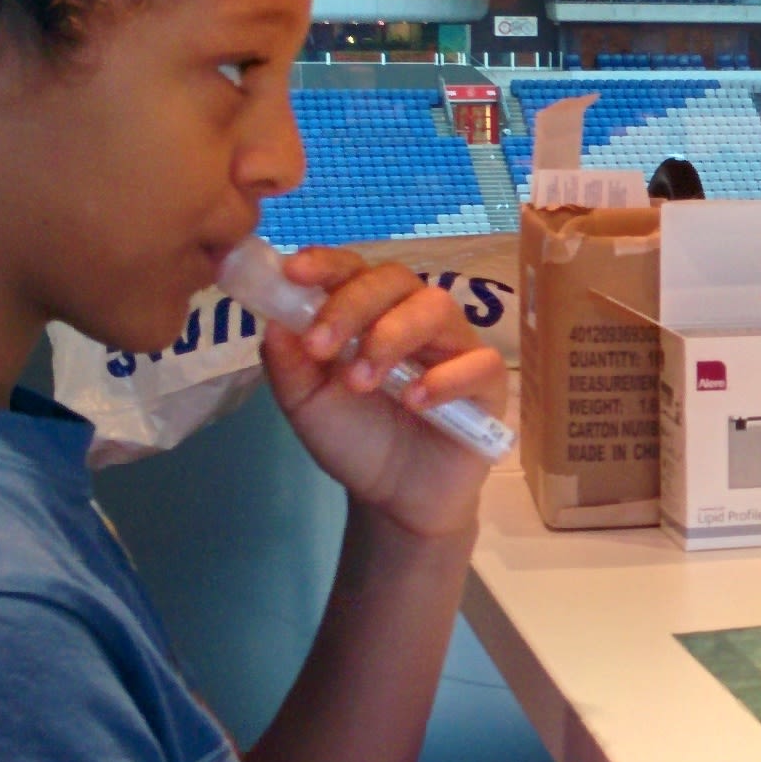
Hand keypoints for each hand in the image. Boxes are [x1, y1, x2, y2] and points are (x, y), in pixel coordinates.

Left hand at [258, 249, 509, 538]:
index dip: (325, 263)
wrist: (395, 497)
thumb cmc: (354, 438)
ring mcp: (454, 345)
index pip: (351, 269)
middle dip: (352, 306)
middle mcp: (413, 317)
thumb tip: (273, 319)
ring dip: (393, 335)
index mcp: (368, 312)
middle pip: (394, 279)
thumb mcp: (306, 404)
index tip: (295, 272)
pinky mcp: (487, 381)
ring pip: (436, 307)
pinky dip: (445, 378)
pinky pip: (479, 361)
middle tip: (322, 348)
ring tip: (364, 382)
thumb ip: (288, 363)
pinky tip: (416, 402)